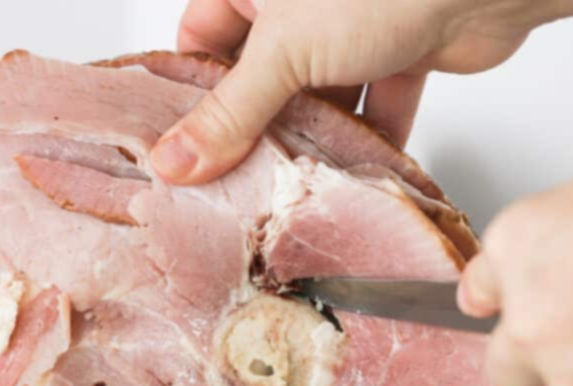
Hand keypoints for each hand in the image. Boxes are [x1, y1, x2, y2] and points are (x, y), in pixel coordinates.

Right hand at [151, 0, 572, 184]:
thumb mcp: (284, 52)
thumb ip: (230, 114)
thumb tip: (173, 161)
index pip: (201, 37)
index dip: (193, 91)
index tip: (187, 144)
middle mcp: (300, 1)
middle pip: (260, 75)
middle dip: (258, 125)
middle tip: (241, 174)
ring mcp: (351, 24)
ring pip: (316, 94)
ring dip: (313, 138)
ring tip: (298, 182)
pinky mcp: (399, 49)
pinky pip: (373, 102)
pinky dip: (370, 137)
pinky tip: (361, 171)